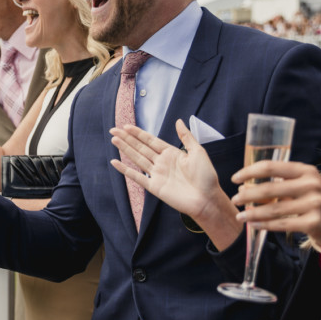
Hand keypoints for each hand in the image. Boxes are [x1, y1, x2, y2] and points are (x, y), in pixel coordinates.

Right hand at [110, 119, 240, 248]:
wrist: (207, 198)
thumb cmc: (206, 176)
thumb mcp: (198, 152)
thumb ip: (186, 136)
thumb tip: (178, 121)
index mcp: (171, 153)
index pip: (150, 141)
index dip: (138, 133)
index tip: (127, 126)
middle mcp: (162, 162)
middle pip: (140, 148)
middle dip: (127, 138)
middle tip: (113, 130)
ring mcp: (157, 174)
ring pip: (137, 159)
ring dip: (125, 149)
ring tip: (113, 140)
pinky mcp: (154, 187)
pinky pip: (136, 177)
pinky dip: (125, 170)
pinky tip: (115, 162)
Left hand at [231, 160, 320, 264]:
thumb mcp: (308, 188)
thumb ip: (284, 184)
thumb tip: (248, 187)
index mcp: (307, 171)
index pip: (271, 167)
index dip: (249, 172)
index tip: (235, 179)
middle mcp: (311, 184)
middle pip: (269, 189)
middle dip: (247, 195)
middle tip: (234, 200)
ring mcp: (314, 204)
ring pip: (273, 209)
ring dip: (253, 213)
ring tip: (240, 216)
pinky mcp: (313, 223)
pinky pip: (281, 224)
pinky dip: (265, 225)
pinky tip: (254, 225)